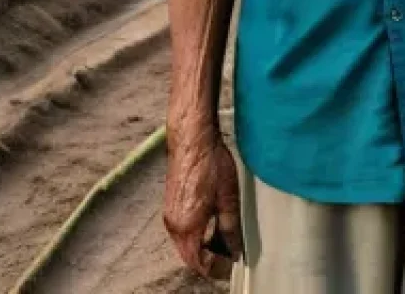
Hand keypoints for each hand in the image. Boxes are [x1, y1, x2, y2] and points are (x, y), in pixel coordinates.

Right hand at [163, 131, 242, 279]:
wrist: (191, 137)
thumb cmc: (211, 163)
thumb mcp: (228, 198)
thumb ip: (230, 228)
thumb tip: (235, 251)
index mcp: (187, 227)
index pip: (200, 264)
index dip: (218, 268)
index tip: (234, 263)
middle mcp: (173, 225)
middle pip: (190, 257)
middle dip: (210, 260)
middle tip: (231, 254)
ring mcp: (169, 215)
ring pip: (185, 244)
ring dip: (203, 248)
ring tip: (224, 239)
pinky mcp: (170, 204)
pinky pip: (182, 231)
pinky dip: (196, 235)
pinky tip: (211, 223)